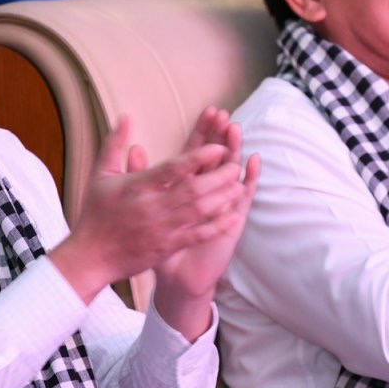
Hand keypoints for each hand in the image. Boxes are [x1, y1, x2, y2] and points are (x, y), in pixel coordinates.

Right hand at [51, 114, 250, 305]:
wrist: (91, 256)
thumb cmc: (96, 214)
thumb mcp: (100, 175)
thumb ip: (114, 144)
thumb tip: (126, 116)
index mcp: (138, 187)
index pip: (173, 168)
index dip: (199, 156)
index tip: (218, 147)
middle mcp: (154, 207)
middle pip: (194, 189)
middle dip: (219, 176)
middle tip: (234, 164)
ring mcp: (163, 229)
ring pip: (200, 211)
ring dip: (223, 197)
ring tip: (239, 184)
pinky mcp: (169, 246)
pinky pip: (198, 234)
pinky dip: (218, 225)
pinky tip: (234, 215)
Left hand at [148, 108, 260, 337]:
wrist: (177, 276)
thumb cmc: (159, 243)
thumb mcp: (146, 208)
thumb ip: (141, 178)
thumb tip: (135, 147)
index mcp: (187, 186)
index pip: (198, 153)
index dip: (203, 132)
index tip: (209, 111)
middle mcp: (208, 193)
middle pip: (217, 158)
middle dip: (221, 136)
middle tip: (225, 115)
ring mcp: (222, 205)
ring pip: (231, 172)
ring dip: (235, 151)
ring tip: (237, 130)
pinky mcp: (233, 220)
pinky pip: (243, 197)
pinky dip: (250, 180)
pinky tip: (254, 162)